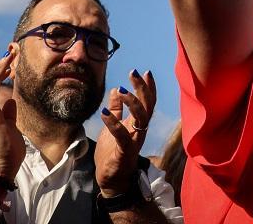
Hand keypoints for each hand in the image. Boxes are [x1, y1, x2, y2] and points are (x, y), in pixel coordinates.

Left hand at [94, 69, 156, 195]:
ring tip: (121, 91)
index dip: (149, 87)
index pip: (147, 102)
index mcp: (137, 124)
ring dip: (132, 103)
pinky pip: (122, 136)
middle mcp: (140, 131)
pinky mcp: (124, 152)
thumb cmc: (112, 153)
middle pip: (148, 106)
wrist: (110, 180)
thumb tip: (114, 90)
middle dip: (142, 88)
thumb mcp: (111, 128)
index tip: (146, 72)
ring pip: (141, 118)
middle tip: (134, 73)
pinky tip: (104, 114)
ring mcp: (134, 141)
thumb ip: (115, 110)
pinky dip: (114, 124)